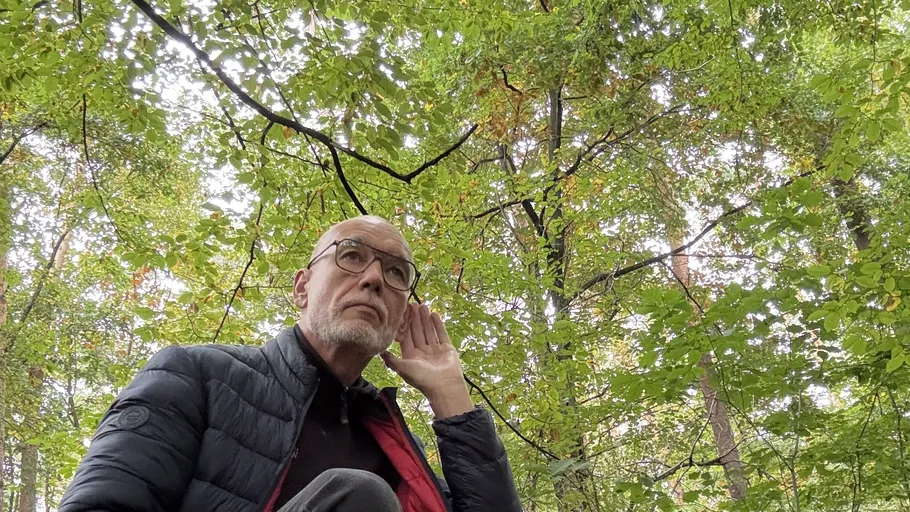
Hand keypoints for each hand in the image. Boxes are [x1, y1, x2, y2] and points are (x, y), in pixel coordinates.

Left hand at [381, 303, 473, 418]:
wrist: (444, 386)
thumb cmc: (422, 378)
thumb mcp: (402, 368)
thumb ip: (391, 359)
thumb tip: (378, 351)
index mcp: (411, 356)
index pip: (406, 336)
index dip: (404, 324)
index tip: (402, 312)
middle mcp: (422, 352)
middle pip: (417, 331)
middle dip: (415, 318)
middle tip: (412, 304)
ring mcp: (435, 350)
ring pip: (428, 331)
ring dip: (425, 318)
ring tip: (422, 305)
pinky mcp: (447, 349)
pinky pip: (441, 334)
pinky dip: (437, 324)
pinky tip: (433, 314)